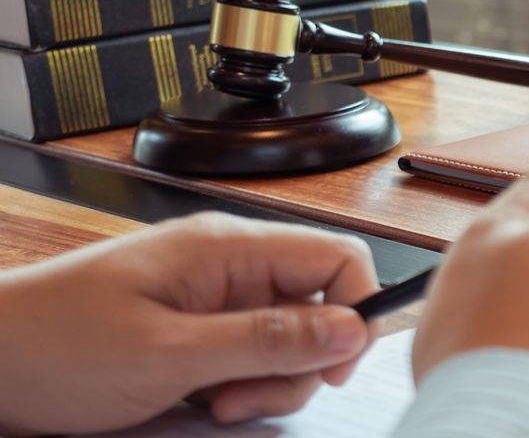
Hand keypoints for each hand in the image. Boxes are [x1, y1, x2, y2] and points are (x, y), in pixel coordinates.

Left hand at [0, 215, 377, 434]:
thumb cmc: (51, 345)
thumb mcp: (168, 354)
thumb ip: (266, 341)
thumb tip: (348, 330)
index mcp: (225, 250)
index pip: (336, 258)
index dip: (353, 312)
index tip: (333, 367)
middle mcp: (225, 268)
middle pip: (315, 310)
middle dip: (295, 365)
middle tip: (246, 398)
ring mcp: (209, 301)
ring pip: (284, 343)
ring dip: (263, 385)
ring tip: (211, 403)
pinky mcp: (192, 333)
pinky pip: (245, 360)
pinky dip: (235, 389)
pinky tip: (196, 400)